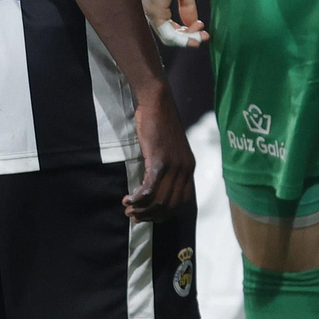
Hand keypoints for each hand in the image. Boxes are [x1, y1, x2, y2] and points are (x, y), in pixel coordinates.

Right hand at [123, 90, 195, 222]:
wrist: (157, 102)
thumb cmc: (159, 123)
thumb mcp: (170, 149)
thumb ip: (168, 167)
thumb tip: (156, 187)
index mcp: (189, 167)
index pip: (183, 201)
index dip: (166, 213)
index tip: (151, 215)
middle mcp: (185, 169)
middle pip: (170, 204)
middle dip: (151, 215)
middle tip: (134, 216)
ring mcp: (174, 166)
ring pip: (159, 200)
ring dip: (142, 209)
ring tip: (128, 209)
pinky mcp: (160, 161)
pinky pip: (150, 189)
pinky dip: (138, 198)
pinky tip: (128, 199)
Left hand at [141, 0, 207, 48]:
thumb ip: (188, 8)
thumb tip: (194, 22)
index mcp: (157, 5)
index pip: (170, 28)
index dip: (186, 33)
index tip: (202, 28)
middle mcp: (151, 11)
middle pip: (169, 35)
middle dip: (189, 39)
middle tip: (204, 36)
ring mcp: (151, 11)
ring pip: (169, 37)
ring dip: (187, 39)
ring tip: (201, 35)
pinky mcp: (154, 10)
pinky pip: (167, 33)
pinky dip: (181, 37)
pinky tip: (194, 32)